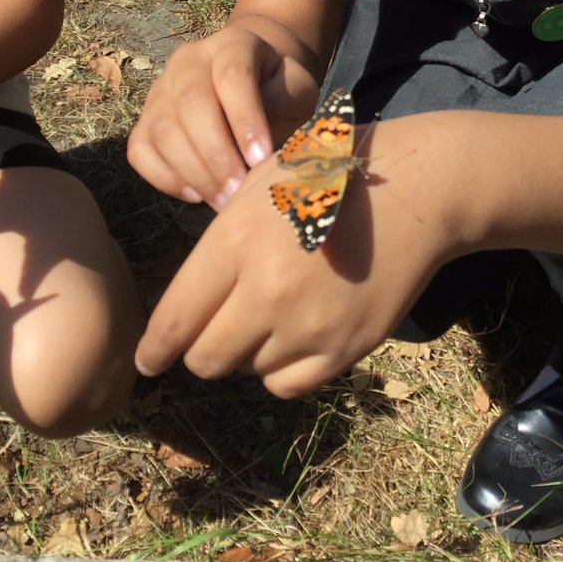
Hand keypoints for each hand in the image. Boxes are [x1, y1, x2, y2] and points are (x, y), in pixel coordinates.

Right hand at [127, 25, 318, 211]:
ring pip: (162, 130)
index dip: (245, 119)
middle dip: (216, 154)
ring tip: (224, 201)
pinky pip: (141, 151)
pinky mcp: (144, 119)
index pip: (232, 76)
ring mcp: (160, 88)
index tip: (261, 159)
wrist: (258, 74)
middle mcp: (188, 60)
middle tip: (239, 191)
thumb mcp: (297, 88)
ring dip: (193, 172)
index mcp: (232, 44)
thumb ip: (284, 109)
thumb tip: (262, 154)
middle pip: (191, 104)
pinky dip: (165, 178)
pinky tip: (197, 195)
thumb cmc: (281, 86)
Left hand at [134, 113, 465, 397]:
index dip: (153, 348)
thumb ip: (219, 244)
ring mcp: (309, 325)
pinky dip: (283, 367)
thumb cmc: (330, 177)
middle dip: (201, 349)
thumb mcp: (259, 188)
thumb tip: (187, 304)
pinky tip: (297, 333)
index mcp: (237, 243)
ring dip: (250, 351)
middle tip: (216, 330)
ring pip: (248, 370)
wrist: (416, 191)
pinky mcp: (346, 348)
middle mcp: (267, 291)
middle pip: (205, 359)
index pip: (175, 319)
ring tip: (275, 310)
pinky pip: (288, 384)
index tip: (146, 360)